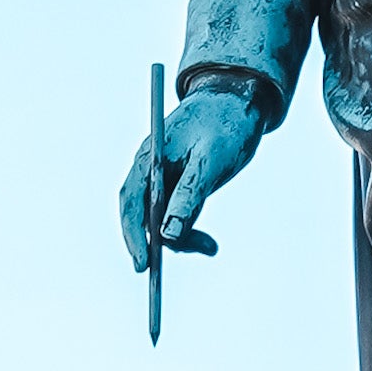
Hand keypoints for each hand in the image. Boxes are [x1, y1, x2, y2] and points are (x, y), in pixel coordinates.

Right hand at [121, 80, 264, 276]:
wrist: (240, 100)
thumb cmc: (225, 123)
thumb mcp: (210, 162)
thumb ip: (189, 196)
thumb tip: (169, 235)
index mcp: (149, 158)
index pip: (131, 202)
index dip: (133, 235)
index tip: (142, 264)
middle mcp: (151, 169)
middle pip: (142, 215)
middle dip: (157, 242)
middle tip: (170, 270)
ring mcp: (164, 177)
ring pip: (161, 219)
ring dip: (181, 238)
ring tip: (211, 247)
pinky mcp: (180, 184)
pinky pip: (177, 214)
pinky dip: (190, 230)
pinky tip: (208, 243)